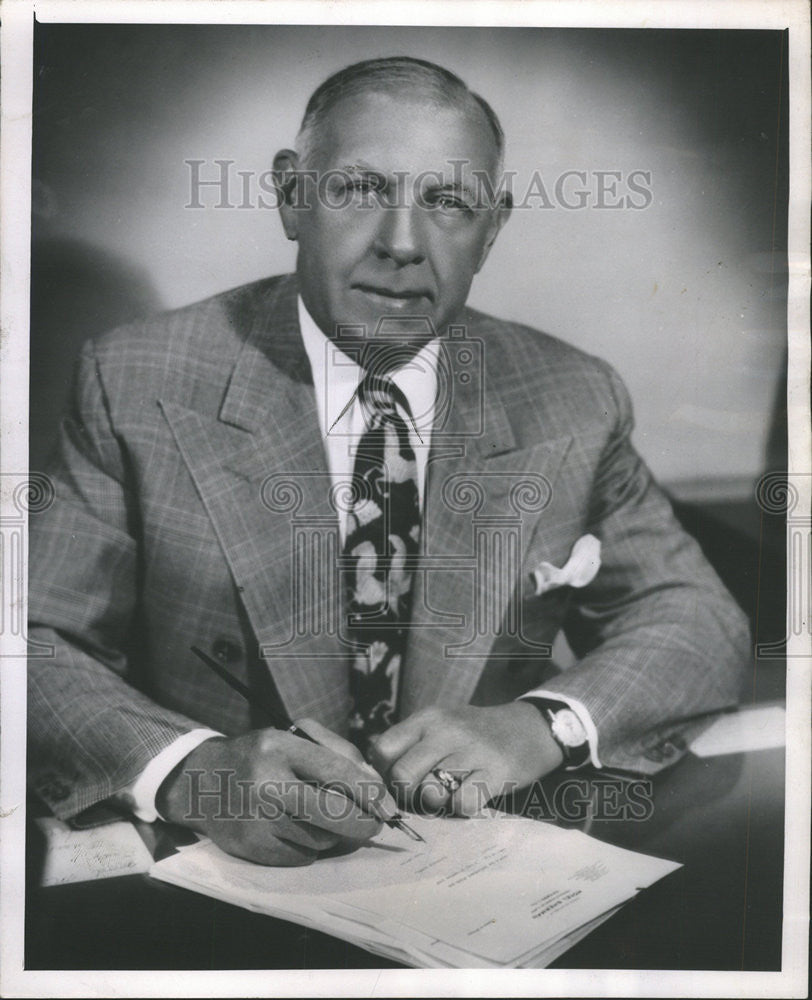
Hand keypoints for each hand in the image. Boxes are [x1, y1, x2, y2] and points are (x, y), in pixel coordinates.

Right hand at [156, 719, 397, 865]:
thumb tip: (374, 787)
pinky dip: (309, 848)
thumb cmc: (261, 756)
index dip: (370, 792)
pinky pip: (301, 856)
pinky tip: (296, 830)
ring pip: (320, 838)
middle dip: (363, 823)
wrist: (201, 781)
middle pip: (334, 813)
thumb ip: (336, 753)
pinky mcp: (250, 847)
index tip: (389, 807)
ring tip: (320, 818)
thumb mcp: (293, 737)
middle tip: (374, 824)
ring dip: (332, 834)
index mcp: (280, 747)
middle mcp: (266, 782)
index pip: (337, 771)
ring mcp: (257, 818)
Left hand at [367, 702, 563, 815]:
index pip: (382, 749)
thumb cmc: (477, 733)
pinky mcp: (497, 773)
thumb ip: (411, 743)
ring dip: (435, 803)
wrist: (531, 728)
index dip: (383, 773)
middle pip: (401, 776)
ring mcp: (472, 751)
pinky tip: (470, 796)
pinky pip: (462, 805)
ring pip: (429, 793)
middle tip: (422, 794)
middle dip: (407, 795)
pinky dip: (461, 809)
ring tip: (448, 793)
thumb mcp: (441, 724)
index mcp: (428, 718)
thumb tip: (375, 776)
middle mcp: (447, 730)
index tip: (397, 781)